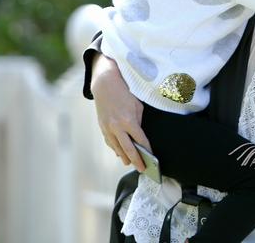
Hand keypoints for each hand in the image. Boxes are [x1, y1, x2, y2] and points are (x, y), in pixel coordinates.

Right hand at [90, 54, 151, 171]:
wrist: (105, 84)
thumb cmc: (125, 92)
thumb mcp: (137, 105)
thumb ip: (138, 121)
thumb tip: (139, 136)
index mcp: (128, 121)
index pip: (140, 140)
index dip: (147, 150)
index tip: (152, 158)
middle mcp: (116, 127)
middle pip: (128, 149)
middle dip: (136, 160)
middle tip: (143, 170)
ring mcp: (107, 128)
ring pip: (116, 147)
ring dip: (124, 157)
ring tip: (130, 164)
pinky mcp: (102, 126)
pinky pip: (109, 141)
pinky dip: (115, 148)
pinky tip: (119, 153)